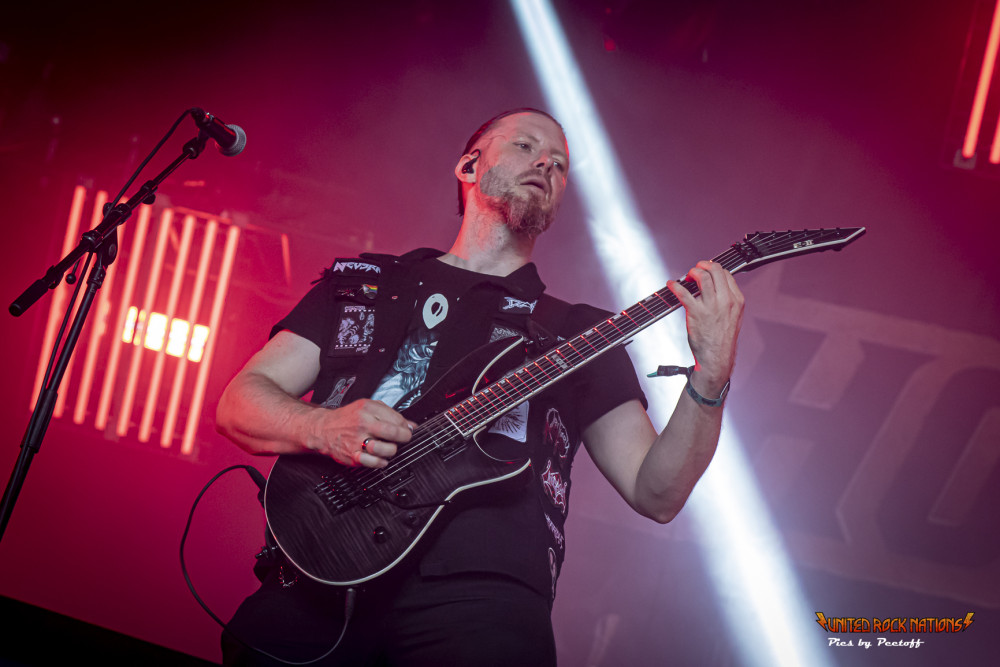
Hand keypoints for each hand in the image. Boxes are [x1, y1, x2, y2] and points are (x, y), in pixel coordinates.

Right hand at [303, 399, 415, 467]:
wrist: (323, 428)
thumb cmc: (347, 418)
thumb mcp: (368, 407)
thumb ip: (390, 414)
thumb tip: (411, 424)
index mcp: (368, 409)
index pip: (397, 418)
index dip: (405, 425)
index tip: (406, 428)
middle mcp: (363, 424)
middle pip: (393, 432)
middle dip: (404, 437)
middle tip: (404, 439)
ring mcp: (357, 440)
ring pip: (385, 449)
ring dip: (392, 450)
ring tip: (389, 448)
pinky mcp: (353, 455)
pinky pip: (373, 462)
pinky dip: (381, 462)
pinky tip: (381, 459)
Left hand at [667, 260, 743, 394]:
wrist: (717, 358)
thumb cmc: (722, 340)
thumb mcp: (734, 317)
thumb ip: (727, 301)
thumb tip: (716, 287)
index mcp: (736, 300)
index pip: (726, 274)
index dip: (714, 269)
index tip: (706, 270)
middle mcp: (725, 300)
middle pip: (715, 270)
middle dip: (703, 265)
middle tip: (696, 269)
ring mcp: (711, 306)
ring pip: (702, 277)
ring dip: (691, 272)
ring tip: (687, 277)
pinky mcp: (696, 312)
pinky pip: (684, 293)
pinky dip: (675, 286)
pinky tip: (672, 285)